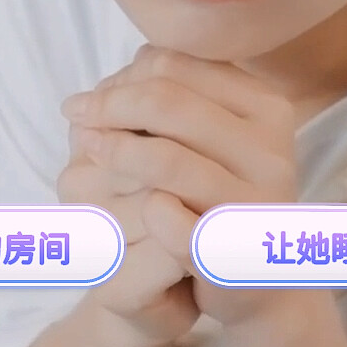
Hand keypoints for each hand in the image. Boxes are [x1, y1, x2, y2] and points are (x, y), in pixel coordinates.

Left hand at [62, 45, 308, 328]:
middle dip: (110, 106)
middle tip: (76, 114)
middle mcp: (270, 153)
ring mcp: (254, 204)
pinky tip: (111, 206)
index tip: (93, 97)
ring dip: (114, 151)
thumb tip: (99, 90)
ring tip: (87, 150)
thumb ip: (168, 99)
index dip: (124, 76)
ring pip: (166, 160)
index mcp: (267, 108)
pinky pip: (172, 220)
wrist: (248, 279)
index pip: (177, 67)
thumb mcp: (204, 136)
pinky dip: (138, 208)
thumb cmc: (214, 195)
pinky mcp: (228, 252)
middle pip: (167, 104)